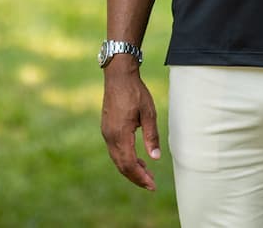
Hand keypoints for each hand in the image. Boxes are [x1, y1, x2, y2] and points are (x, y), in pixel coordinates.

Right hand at [101, 64, 160, 190]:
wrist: (118, 76)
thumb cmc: (135, 92)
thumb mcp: (148, 112)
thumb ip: (151, 136)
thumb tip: (155, 158)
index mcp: (120, 134)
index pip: (129, 165)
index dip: (140, 177)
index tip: (152, 185)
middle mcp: (110, 137)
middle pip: (122, 166)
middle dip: (136, 177)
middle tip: (151, 184)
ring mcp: (106, 133)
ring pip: (117, 159)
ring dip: (131, 168)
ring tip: (146, 172)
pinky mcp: (107, 129)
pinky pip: (115, 150)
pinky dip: (125, 159)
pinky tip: (136, 158)